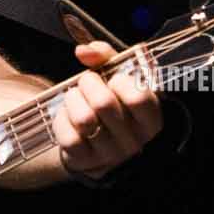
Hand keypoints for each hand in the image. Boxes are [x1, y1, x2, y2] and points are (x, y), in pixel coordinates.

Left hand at [54, 41, 163, 181]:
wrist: (98, 144)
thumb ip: (107, 57)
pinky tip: (67, 116)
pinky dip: (62, 119)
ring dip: (73, 100)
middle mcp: (135, 141)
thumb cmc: (114, 105)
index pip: (138, 97)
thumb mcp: (120, 79)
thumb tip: (83, 51)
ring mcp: (110, 155)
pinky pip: (68, 136)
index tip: (114, 79)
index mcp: (151, 120)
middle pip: (104, 103)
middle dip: (88, 83)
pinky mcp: (86, 162)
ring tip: (74, 97)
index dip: (119, 80)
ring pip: (83, 119)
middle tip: (86, 82)